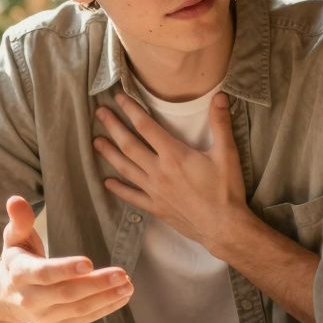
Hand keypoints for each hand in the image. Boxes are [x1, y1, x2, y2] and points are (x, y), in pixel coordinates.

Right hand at [0, 196, 133, 322]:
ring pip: (78, 309)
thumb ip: (20, 221)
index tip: (89, 262)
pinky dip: (105, 308)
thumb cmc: (18, 260)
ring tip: (127, 284)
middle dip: (96, 284)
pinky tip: (122, 296)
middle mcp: (30, 299)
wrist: (6, 297)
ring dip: (106, 297)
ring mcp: (44, 316)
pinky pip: (84, 319)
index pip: (43, 273)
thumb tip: (15, 200)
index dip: (65, 269)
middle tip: (122, 274)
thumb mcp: (15, 238)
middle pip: (66, 293)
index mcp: (19, 274)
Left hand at [92, 91, 252, 252]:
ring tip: (96, 141)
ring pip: (125, 168)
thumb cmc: (226, 190)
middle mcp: (159, 171)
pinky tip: (107, 183)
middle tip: (100, 113)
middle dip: (113, 127)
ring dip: (109, 154)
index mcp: (174, 155)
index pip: (146, 126)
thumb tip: (219, 95)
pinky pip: (132, 196)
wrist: (224, 227)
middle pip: (129, 145)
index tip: (119, 97)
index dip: (131, 109)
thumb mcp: (227, 153)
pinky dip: (118, 189)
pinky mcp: (156, 207)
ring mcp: (155, 191)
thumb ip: (220, 123)